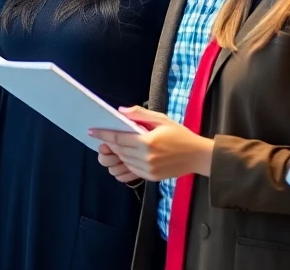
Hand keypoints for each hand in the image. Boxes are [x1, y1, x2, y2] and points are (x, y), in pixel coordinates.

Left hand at [88, 106, 213, 181]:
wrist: (198, 156)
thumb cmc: (180, 135)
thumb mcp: (161, 119)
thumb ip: (140, 114)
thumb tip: (121, 111)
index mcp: (147, 142)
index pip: (118, 138)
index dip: (103, 134)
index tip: (91, 131)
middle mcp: (146, 157)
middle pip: (119, 150)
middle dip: (110, 143)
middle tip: (105, 136)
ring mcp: (148, 169)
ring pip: (124, 161)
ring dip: (119, 153)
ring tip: (119, 144)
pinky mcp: (151, 177)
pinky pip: (132, 170)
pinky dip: (127, 162)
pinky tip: (130, 155)